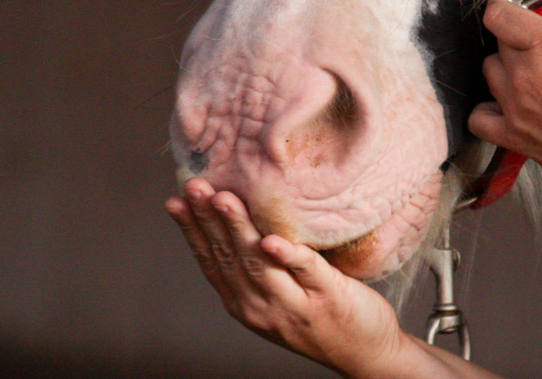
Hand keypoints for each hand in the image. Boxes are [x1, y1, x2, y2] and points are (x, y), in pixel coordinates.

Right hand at [165, 178, 403, 377]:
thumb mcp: (277, 297)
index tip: (176, 201)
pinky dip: (286, 255)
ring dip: (238, 228)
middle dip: (208, 219)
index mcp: (243, 304)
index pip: (210, 262)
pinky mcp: (329, 298)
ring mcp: (294, 305)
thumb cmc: (320, 317)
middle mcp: (261, 307)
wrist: (365, 354)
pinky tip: (271, 240)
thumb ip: (257, 266)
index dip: (191, 231)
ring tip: (224, 198)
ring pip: (258, 262)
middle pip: (229, 257)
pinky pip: (305, 271)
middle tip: (195, 188)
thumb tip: (237, 213)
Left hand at [469, 0, 541, 200]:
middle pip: (499, 43)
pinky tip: (505, 107)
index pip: (501, 16)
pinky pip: (479, 117)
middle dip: (518, 39)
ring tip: (532, 76)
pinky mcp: (510, 136)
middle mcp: (523, 75)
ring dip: (505, 69)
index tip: (509, 8)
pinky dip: (486, 110)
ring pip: (489, 73)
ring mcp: (512, 107)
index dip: (503, 8)